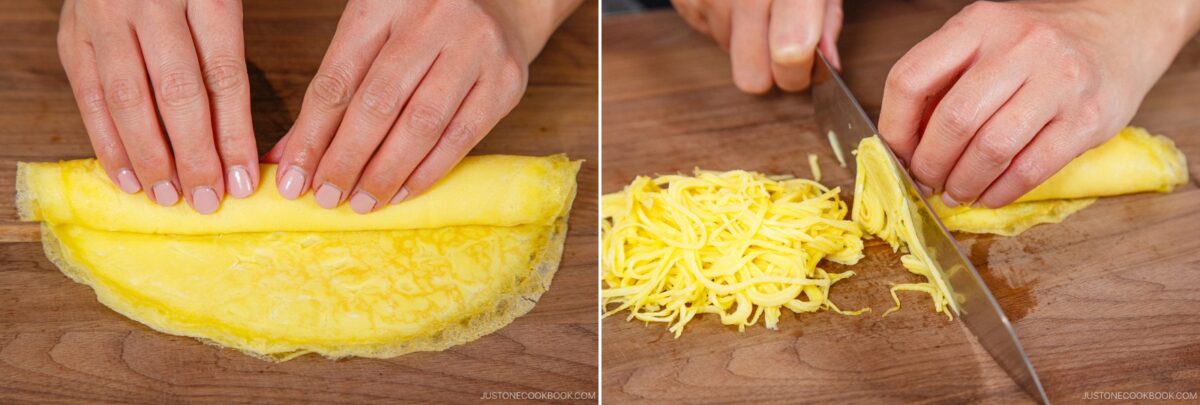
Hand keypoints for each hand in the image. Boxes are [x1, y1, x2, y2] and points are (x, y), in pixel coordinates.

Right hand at [57, 0, 257, 213]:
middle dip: (194, 155)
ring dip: (150, 158)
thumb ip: (227, 59)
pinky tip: (129, 177)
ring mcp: (105, 17)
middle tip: (207, 200)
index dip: (234, 135)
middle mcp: (150, 4)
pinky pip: (89, 96)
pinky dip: (108, 143)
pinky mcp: (73, 34)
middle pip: (177, 92)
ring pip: (129, 99)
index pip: (223, 75)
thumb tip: (241, 147)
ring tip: (170, 197)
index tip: (245, 181)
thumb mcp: (222, 0)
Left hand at [264, 0, 579, 213]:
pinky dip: (427, 171)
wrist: (501, 4)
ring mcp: (475, 47)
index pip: (339, 77)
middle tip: (326, 197)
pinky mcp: (505, 80)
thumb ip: (333, 92)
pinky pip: (461, 137)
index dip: (312, 135)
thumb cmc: (422, 25)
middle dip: (347, 158)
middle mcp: (432, 18)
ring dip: (386, 172)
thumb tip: (286, 158)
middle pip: (379, 102)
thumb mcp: (370, 38)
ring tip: (362, 201)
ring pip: (422, 124)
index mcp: (383, 1)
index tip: (292, 178)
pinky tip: (401, 191)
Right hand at [671, 0, 843, 92]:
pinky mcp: (686, 1)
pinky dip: (723, 21)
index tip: (808, 66)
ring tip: (754, 4)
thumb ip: (826, 18)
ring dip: (745, 39)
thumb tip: (828, 66)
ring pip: (729, 55)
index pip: (791, 52)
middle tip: (781, 46)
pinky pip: (707, 32)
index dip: (799, 72)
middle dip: (770, 72)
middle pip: (752, 77)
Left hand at [879, 0, 1199, 207]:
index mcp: (979, 24)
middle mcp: (1020, 46)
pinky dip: (1002, 191)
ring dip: (964, 183)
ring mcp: (1059, 80)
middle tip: (927, 181)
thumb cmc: (1038, 44)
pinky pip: (1032, 168)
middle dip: (930, 164)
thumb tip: (903, 144)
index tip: (897, 154)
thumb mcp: (985, 40)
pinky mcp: (1089, 117)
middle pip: (953, 120)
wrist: (1120, 29)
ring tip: (957, 192)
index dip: (896, 127)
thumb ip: (944, 81)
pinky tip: (990, 194)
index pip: (911, 79)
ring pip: (991, 149)